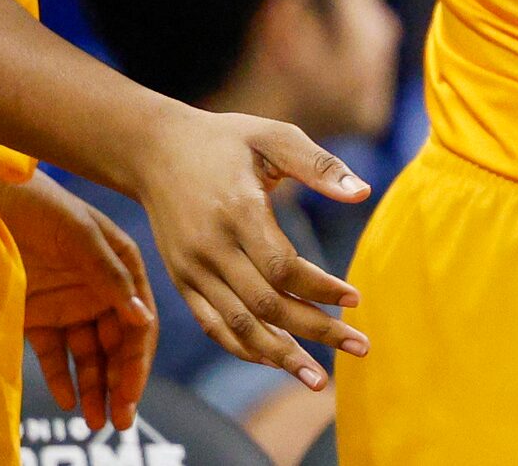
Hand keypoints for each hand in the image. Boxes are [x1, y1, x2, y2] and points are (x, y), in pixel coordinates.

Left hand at [0, 172, 157, 431]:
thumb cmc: (40, 205)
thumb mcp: (80, 235)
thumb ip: (110, 276)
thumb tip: (141, 319)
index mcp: (122, 265)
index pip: (139, 320)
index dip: (138, 359)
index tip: (131, 392)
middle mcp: (100, 288)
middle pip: (117, 344)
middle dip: (120, 382)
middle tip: (118, 421)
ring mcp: (68, 302)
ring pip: (89, 354)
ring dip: (95, 387)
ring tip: (95, 422)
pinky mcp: (37, 314)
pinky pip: (55, 353)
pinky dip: (62, 378)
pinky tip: (66, 400)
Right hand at [126, 108, 370, 390]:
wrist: (155, 150)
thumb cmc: (226, 139)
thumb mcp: (273, 136)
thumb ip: (318, 164)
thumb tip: (362, 191)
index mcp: (237, 211)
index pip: (282, 266)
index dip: (319, 289)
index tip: (355, 299)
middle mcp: (210, 248)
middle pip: (266, 304)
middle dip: (315, 331)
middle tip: (360, 347)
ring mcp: (191, 269)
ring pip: (237, 326)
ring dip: (281, 356)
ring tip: (319, 380)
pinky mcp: (181, 281)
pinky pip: (213, 326)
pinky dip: (244, 348)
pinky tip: (278, 361)